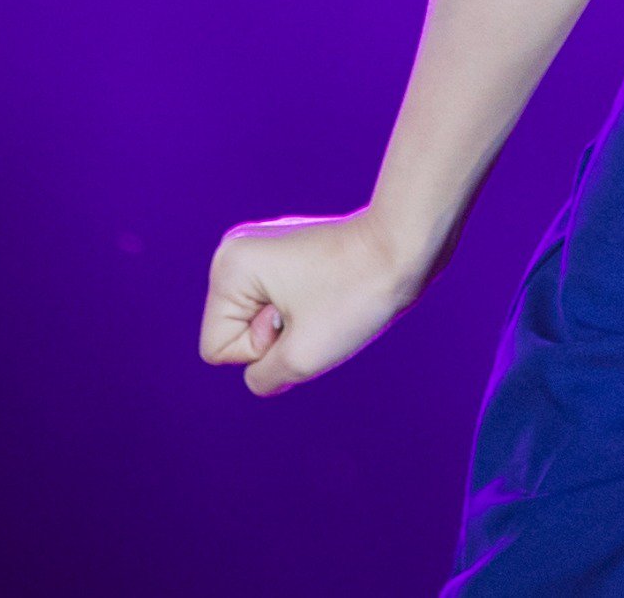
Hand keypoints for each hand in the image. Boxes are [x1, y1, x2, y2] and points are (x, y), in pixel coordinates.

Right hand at [200, 208, 432, 396]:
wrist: (405, 245)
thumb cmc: (355, 297)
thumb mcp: (301, 359)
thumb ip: (263, 377)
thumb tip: (262, 371)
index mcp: (228, 267)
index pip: (218, 350)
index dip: (262, 350)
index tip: (299, 317)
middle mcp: (235, 250)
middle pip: (235, 334)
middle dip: (277, 338)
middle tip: (317, 307)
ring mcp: (261, 248)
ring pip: (260, 323)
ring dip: (293, 327)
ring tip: (326, 298)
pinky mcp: (286, 253)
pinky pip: (279, 307)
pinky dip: (305, 311)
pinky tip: (332, 289)